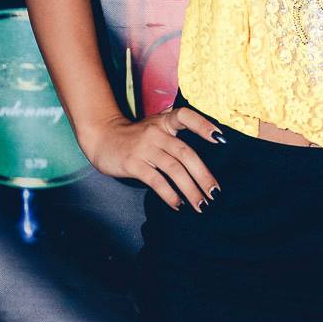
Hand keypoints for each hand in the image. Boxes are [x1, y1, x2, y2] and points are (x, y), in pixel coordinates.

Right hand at [80, 106, 223, 212]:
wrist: (101, 137)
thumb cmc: (134, 137)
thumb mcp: (155, 129)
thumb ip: (175, 139)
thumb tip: (201, 166)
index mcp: (164, 122)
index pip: (186, 116)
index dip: (203, 125)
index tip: (221, 139)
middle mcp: (156, 133)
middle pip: (185, 153)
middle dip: (203, 175)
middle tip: (215, 193)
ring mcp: (144, 148)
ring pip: (173, 169)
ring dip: (190, 189)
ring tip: (200, 205)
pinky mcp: (133, 163)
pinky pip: (156, 180)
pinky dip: (169, 194)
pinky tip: (178, 204)